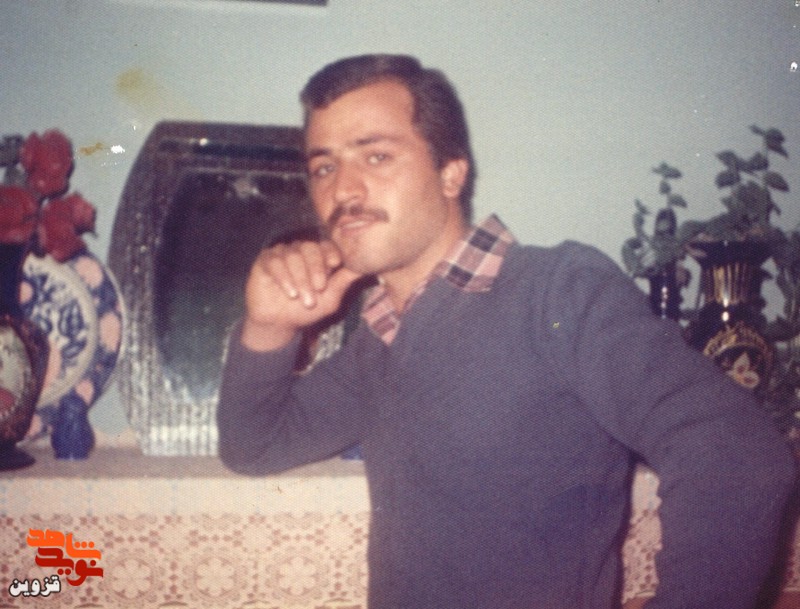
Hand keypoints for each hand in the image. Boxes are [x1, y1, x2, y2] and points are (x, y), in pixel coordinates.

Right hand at [241, 239, 362, 350]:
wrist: (280, 323)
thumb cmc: (307, 310)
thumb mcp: (330, 299)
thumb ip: (343, 282)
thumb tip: (364, 268)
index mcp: (318, 256)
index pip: (326, 245)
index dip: (330, 252)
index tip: (335, 263)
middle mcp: (300, 251)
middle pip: (310, 248)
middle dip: (316, 268)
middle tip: (319, 288)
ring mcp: (282, 254)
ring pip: (292, 255)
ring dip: (300, 278)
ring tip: (301, 298)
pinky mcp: (265, 260)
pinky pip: (275, 261)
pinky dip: (283, 277)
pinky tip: (289, 292)